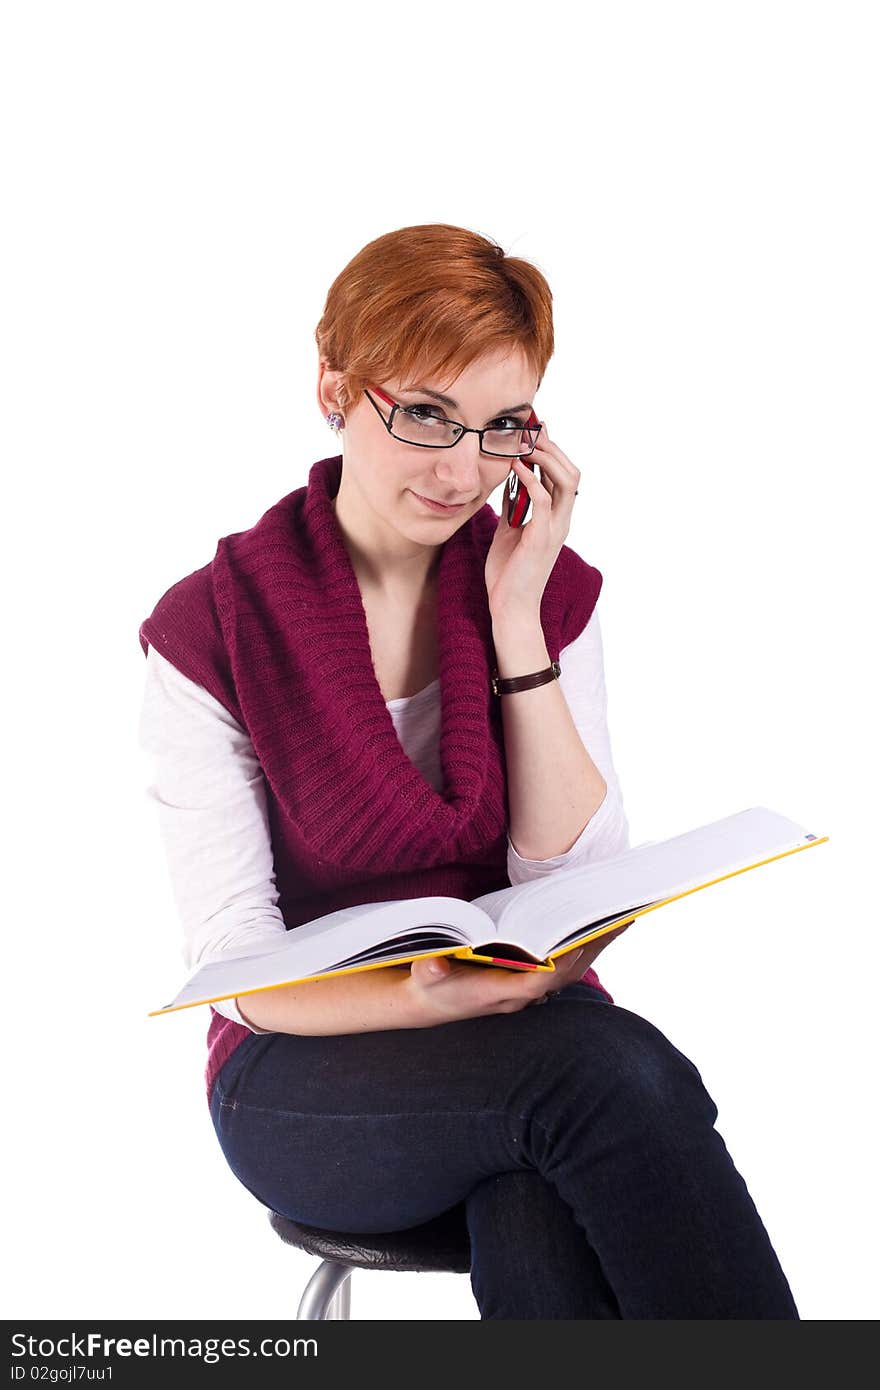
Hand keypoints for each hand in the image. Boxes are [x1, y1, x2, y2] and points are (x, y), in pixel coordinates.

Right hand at [407, 921, 629, 1022]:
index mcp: (499, 993)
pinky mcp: (532, 981)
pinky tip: (599, 928)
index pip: (536, 984)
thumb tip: (434, 963)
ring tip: (621, 917)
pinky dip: (584, 946)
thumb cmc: (433, 986)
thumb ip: (429, 970)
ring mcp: (530, 989)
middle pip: (565, 975)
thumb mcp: (425, 978)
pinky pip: (567, 965)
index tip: (574, 945)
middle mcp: (522, 995)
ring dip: (595, 946)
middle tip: (618, 920)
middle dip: (590, 949)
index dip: (557, 968)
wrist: (436, 1002)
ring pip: (571, 970)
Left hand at [483, 425, 580, 621]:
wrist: (509, 607)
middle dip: (552, 447)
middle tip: (529, 430)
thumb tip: (509, 481)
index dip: (551, 450)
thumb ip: (513, 506)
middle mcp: (561, 520)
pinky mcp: (542, 538)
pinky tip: (516, 467)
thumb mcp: (508, 530)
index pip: (561, 475)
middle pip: (571, 472)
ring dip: (546, 457)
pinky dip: (532, 479)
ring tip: (525, 443)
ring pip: (566, 480)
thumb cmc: (508, 573)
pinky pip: (544, 500)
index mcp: (555, 518)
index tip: (532, 429)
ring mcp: (555, 529)